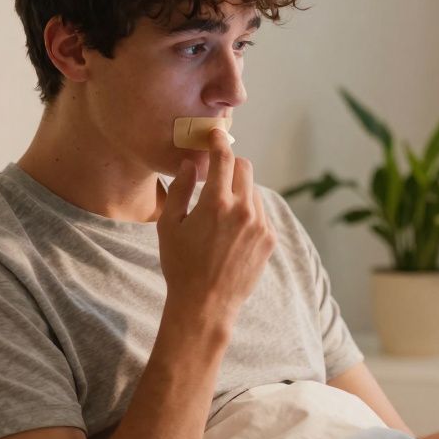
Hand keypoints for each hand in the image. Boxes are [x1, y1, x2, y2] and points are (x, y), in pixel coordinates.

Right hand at [157, 128, 276, 335]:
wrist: (205, 305)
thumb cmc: (180, 266)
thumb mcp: (169, 225)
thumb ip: (179, 189)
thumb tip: (188, 165)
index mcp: (216, 203)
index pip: (223, 158)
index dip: (219, 141)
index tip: (216, 134)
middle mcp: (243, 210)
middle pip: (244, 168)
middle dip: (230, 166)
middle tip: (216, 177)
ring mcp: (260, 225)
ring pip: (254, 191)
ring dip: (239, 192)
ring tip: (220, 215)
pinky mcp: (269, 240)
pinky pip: (261, 213)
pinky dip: (248, 212)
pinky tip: (231, 232)